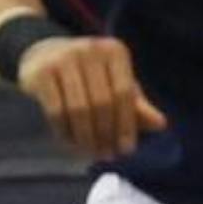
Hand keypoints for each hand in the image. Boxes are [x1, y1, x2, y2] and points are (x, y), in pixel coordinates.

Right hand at [16, 35, 169, 161]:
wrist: (41, 54)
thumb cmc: (87, 74)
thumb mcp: (113, 83)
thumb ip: (136, 104)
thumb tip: (161, 125)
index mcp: (114, 51)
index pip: (124, 92)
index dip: (127, 124)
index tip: (126, 150)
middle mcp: (90, 49)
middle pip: (102, 103)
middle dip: (106, 134)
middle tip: (106, 155)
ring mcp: (63, 58)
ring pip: (79, 109)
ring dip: (86, 137)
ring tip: (90, 152)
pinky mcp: (41, 72)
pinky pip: (56, 111)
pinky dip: (64, 131)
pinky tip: (69, 142)